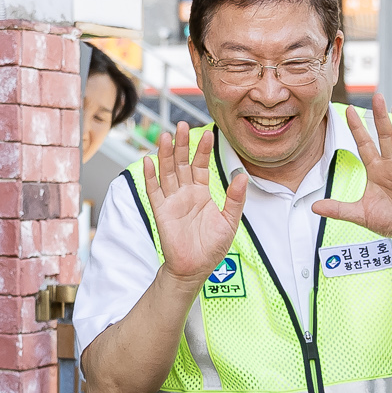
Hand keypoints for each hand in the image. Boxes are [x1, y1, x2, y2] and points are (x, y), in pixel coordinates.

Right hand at [143, 126, 248, 286]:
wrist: (195, 268)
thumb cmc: (212, 247)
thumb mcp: (230, 221)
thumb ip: (235, 199)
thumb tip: (243, 176)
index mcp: (201, 192)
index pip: (200, 165)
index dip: (202, 150)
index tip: (208, 133)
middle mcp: (185, 193)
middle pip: (181, 163)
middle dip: (181, 144)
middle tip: (182, 124)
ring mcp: (171, 201)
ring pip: (167, 172)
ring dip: (164, 154)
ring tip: (166, 135)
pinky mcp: (160, 211)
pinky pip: (153, 191)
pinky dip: (150, 176)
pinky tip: (148, 161)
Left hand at [313, 103, 391, 247]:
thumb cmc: (389, 219)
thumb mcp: (360, 215)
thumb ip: (338, 209)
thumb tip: (313, 206)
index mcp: (375, 169)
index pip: (364, 144)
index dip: (357, 128)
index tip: (349, 110)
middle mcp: (391, 165)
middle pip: (384, 137)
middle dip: (379, 118)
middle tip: (377, 96)